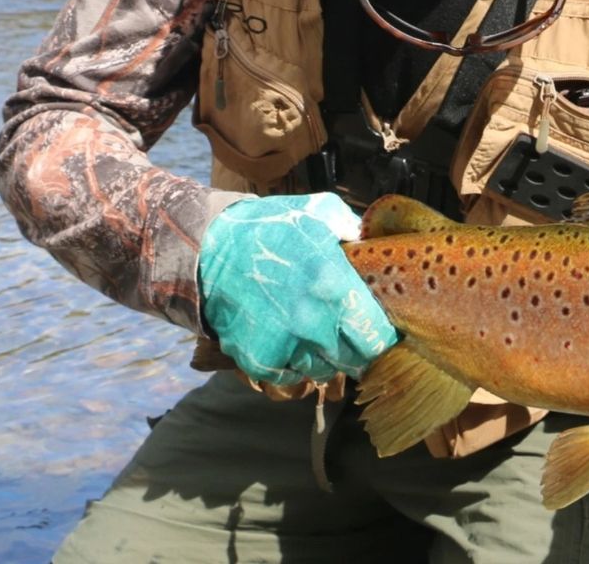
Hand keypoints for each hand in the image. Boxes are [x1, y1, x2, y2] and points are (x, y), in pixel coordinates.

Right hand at [199, 192, 396, 385]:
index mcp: (334, 286)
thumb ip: (351, 226)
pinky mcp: (257, 359)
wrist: (205, 248)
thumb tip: (370, 240)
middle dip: (357, 350)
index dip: (383, 337)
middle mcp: (313, 322)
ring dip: (325, 358)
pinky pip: (288, 376)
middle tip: (352, 338)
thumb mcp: (317, 211)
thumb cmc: (266, 228)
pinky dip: (293, 366)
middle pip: (354, 359)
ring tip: (319, 338)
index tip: (383, 333)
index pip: (376, 335)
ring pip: (322, 370)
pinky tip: (291, 344)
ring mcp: (284, 344)